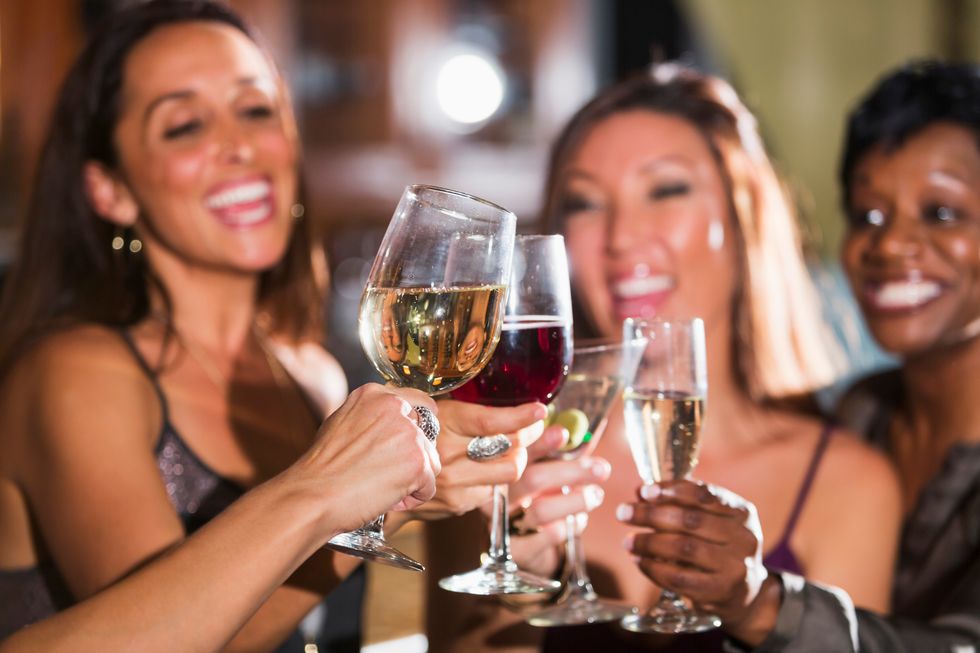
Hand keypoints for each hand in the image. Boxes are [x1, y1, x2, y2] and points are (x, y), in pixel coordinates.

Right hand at [290, 383, 440, 533]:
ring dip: (413, 479)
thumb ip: (369, 418)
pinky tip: (387, 499)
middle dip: (412, 456)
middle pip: (426, 434)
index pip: (418, 404)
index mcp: (375, 394)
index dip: (413, 430)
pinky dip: (413, 498)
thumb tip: (387, 426)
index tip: (403, 446)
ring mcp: (409, 434)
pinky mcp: (418, 462)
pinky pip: (429, 485)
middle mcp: (395, 407)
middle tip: (384, 473)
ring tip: (381, 487)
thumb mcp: (341, 424)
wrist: (313, 496)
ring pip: (430, 460)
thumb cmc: (321, 469)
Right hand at [405, 399, 547, 520]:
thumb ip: (467, 409)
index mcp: (443, 422)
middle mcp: (448, 453)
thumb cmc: (414, 435)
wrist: (379, 476)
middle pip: (509, 447)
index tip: (539, 411)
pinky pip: (493, 489)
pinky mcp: (458, 503)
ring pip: (508, 471)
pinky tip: (488, 467)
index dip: (521, 416)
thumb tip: (512, 405)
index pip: (491, 421)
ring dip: (517, 459)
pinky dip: (496, 477)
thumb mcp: (434, 410)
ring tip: (513, 450)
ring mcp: (454, 481)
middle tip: (534, 427)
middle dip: (529, 436)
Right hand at [506, 426, 610, 575]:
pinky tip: (579, 520)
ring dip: (576, 501)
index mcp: (499, 471)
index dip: (540, 443)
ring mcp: (505, 525)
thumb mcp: (538, 472)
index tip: (563, 434)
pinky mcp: (517, 551)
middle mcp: (497, 497)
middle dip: (571, 472)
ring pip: (542, 510)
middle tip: (601, 468)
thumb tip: (575, 431)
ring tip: (596, 495)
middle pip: (533, 480)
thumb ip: (551, 453)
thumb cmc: (531, 498)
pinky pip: (548, 537)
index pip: (518, 453)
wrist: (520, 544)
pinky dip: (569, 526)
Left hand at [617, 480, 774, 630]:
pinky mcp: (720, 592)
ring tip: (628, 540)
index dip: (671, 490)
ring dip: (649, 542)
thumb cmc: (719, 549)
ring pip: (684, 548)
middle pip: (691, 520)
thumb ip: (679, 505)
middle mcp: (743, 538)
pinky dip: (653, 568)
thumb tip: (640, 492)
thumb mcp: (710, 522)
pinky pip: (679, 577)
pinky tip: (639, 561)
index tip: (644, 491)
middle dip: (651, 514)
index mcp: (742, 512)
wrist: (745, 595)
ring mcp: (735, 567)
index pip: (704, 494)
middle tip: (623, 512)